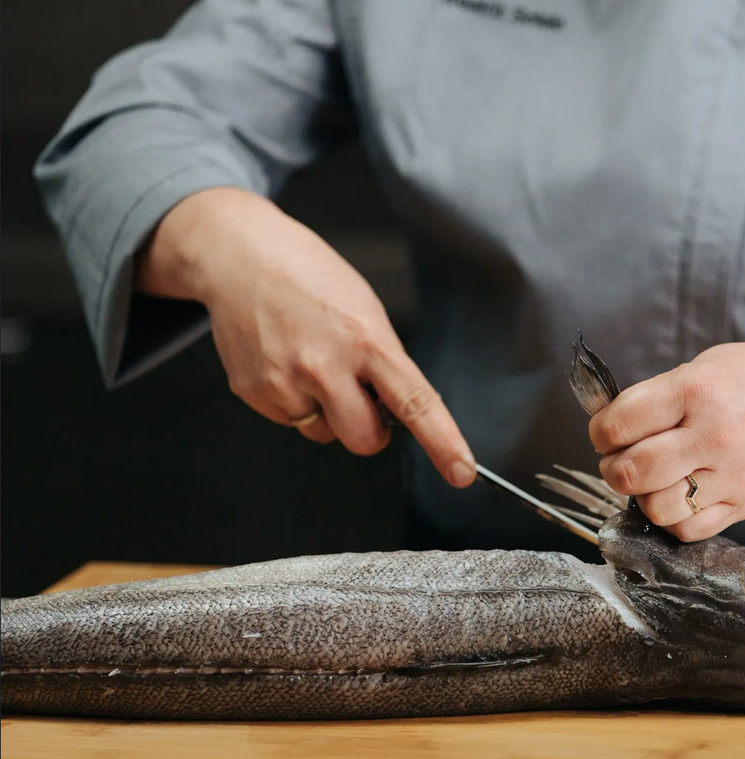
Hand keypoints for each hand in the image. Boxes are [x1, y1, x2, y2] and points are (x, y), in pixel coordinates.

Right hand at [136, 187, 475, 486]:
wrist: (240, 257)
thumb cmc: (310, 278)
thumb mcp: (366, 310)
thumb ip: (385, 363)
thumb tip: (397, 412)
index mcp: (367, 341)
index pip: (415, 403)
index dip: (442, 442)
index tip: (461, 472)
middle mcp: (325, 366)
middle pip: (366, 441)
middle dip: (370, 429)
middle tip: (359, 394)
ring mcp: (285, 382)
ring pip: (325, 435)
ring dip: (327, 413)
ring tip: (311, 362)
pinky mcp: (254, 393)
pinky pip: (290, 422)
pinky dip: (294, 402)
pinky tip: (285, 362)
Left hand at [588, 299, 744, 540]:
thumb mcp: (710, 365)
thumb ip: (662, 395)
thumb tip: (614, 423)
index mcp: (696, 391)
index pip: (619, 423)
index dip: (601, 431)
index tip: (606, 432)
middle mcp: (712, 435)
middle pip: (631, 472)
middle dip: (614, 467)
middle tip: (621, 459)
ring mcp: (731, 475)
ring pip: (656, 508)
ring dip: (643, 496)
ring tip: (653, 479)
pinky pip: (691, 528)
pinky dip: (674, 518)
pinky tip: (679, 496)